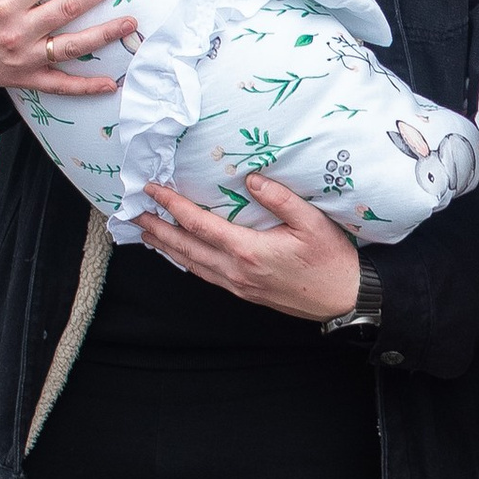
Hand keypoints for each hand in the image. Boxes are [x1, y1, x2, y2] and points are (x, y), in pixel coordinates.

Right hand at [0, 0, 136, 98]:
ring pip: (72, 46)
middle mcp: (17, 30)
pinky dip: (86, 87)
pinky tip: (111, 84)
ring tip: (131, 22)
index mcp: (4, 1)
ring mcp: (24, 57)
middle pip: (69, 8)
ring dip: (104, 34)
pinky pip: (60, 85)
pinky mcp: (25, 78)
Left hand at [131, 174, 362, 322]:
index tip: (153, 191)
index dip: (173, 207)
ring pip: (192, 265)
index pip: (200, 226)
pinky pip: (206, 276)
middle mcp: (237, 271)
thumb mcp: (313, 223)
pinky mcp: (244, 292)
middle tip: (134, 215)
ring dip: (167, 248)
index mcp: (249, 251)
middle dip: (157, 230)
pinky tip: (181, 256)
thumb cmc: (332, 261)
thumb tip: (250, 179)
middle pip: (186, 249)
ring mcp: (239, 285)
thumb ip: (280, 199)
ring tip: (147, 234)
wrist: (344, 300)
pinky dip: (186, 263)